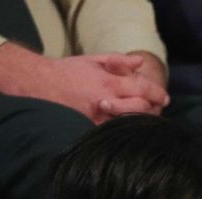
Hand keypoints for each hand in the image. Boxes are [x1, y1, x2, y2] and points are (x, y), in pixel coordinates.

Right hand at [0, 43, 167, 122]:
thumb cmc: (66, 72)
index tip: (165, 99)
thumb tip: (139, 63)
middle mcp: (105, 102)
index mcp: (109, 82)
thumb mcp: (93, 60)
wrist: (37, 84)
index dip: (157, 94)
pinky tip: (126, 135)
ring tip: (145, 124)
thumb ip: (118, 61)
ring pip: (127, 124)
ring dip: (139, 123)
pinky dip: (121, 133)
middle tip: (158, 112)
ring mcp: (96, 119)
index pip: (142, 88)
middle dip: (153, 110)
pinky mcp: (86, 130)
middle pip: (140, 109)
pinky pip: (110, 134)